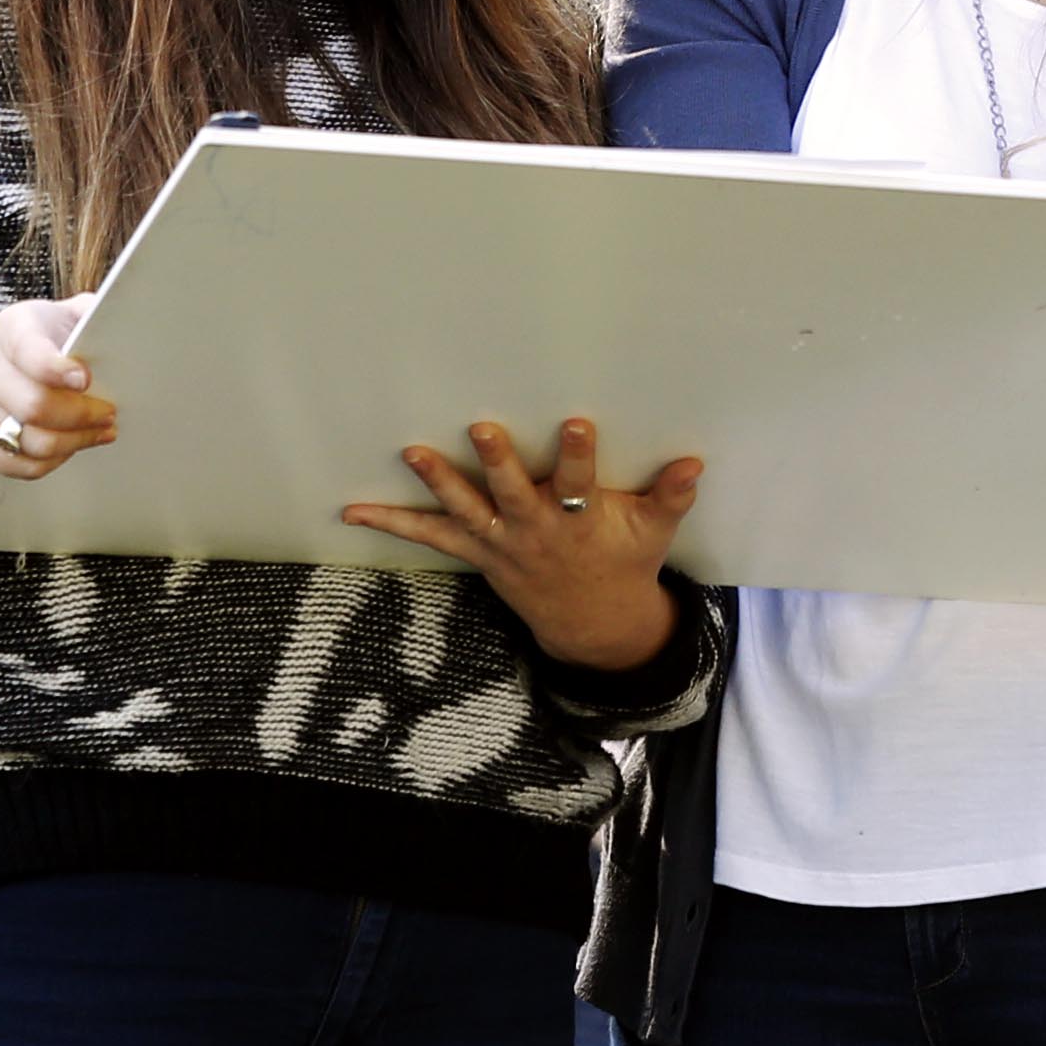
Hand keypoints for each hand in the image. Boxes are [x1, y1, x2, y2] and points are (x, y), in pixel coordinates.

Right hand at [0, 295, 112, 527]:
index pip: (31, 353)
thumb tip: (125, 319)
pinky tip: (72, 445)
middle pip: (34, 406)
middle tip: (108, 412)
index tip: (86, 379)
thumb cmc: (32, 343)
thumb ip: (89, 314)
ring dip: (76, 441)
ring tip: (99, 430)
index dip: (59, 370)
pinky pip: (22, 465)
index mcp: (10, 329)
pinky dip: (56, 460)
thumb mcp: (58, 316)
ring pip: (31, 442)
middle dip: (82, 415)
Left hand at [341, 419, 701, 671]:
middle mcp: (535, 530)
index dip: (576, 455)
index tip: (574, 423)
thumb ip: (669, 496)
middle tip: (480, 429)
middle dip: (497, 462)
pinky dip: (392, 524)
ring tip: (413, 452)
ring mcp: (502, 543)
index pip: (578, 482)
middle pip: (513, 494)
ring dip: (439, 482)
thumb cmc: (624, 562)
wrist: (592, 623)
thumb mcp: (653, 532)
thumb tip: (693, 463)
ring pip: (467, 511)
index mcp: (579, 519)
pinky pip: (430, 537)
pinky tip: (352, 511)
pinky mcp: (478, 552)